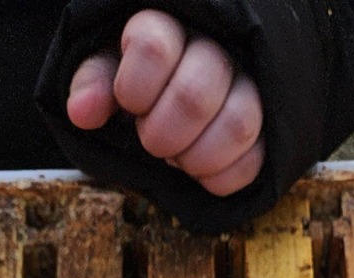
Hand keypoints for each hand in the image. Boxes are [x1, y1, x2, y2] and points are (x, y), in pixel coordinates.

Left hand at [67, 9, 264, 196]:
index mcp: (172, 25)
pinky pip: (255, 159)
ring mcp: (252, 84)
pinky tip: (201, 170)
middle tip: (152, 141)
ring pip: (237, 125)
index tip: (129, 101)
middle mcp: (218, 47)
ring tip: (179, 158)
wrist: (192, 79)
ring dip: (197, 157)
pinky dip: (220, 176)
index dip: (134, 88)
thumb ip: (95, 80)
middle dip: (162, 134)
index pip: (152, 48)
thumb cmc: (146, 75)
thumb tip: (82, 111)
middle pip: (194, 96)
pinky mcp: (271, 124)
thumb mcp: (112, 66)